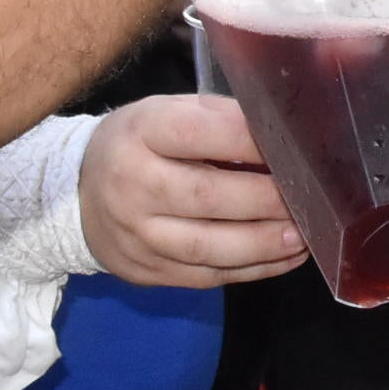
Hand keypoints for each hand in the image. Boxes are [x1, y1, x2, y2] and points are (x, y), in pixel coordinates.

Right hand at [79, 94, 307, 287]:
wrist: (77, 194)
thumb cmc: (141, 143)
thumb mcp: (169, 113)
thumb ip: (220, 120)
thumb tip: (284, 137)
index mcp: (142, 133)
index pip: (200, 133)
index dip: (251, 140)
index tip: (296, 145)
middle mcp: (133, 185)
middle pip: (208, 196)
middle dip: (268, 199)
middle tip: (311, 197)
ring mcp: (137, 235)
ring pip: (208, 247)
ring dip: (265, 243)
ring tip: (305, 234)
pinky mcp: (147, 271)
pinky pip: (207, 276)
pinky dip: (254, 269)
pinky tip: (286, 256)